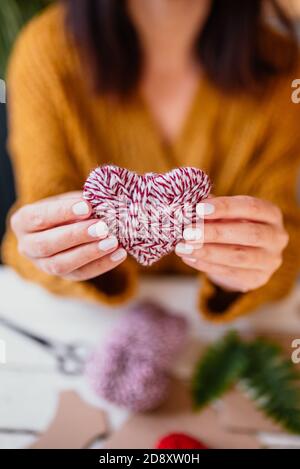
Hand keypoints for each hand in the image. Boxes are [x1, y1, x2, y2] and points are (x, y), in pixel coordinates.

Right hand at [11, 192, 126, 280]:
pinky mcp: (64, 277)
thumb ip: (80, 202)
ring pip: (62, 264)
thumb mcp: (69, 200)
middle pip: (47, 245)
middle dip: (76, 235)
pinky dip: (102, 264)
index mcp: (23, 222)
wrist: (66, 227)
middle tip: (102, 227)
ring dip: (89, 253)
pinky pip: (81, 274)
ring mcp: (43, 265)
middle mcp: (27, 247)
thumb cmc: (67, 209)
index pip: (38, 217)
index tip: (87, 207)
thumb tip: (100, 203)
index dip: (62, 212)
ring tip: (113, 242)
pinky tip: (119, 254)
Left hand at [175, 196, 288, 292]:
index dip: (225, 207)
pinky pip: (230, 272)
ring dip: (207, 251)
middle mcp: (276, 237)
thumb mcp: (226, 214)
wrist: (242, 256)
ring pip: (238, 256)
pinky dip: (206, 265)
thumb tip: (190, 205)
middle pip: (248, 233)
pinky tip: (189, 258)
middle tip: (188, 232)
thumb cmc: (233, 226)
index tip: (199, 208)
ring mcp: (269, 261)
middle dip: (215, 233)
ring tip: (183, 247)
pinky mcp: (257, 279)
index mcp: (271, 214)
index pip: (251, 207)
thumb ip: (213, 209)